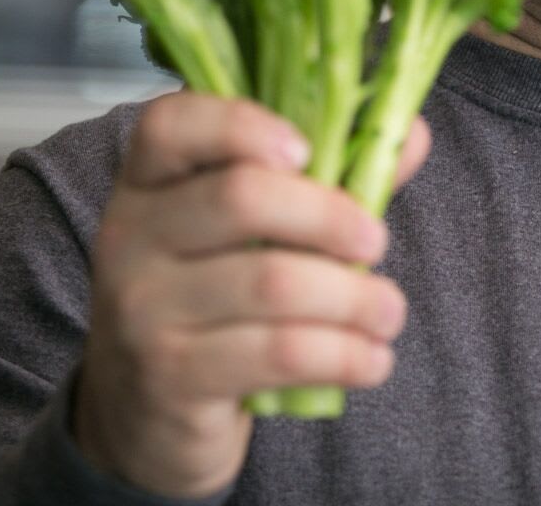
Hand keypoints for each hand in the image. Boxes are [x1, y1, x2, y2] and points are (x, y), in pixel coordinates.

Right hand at [72, 91, 431, 496]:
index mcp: (146, 181)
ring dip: (353, 298)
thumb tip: (410, 133)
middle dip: (330, 218)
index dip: (242, 125)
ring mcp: (142, 309)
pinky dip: (341, 354)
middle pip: (241, 198)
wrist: (146, 416)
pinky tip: (371, 359)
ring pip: (272, 283)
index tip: (308, 150)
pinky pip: (277, 353)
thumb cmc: (212, 302)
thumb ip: (326, 179)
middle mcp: (129, 236)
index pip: (171, 124)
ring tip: (389, 312)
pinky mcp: (170, 376)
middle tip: (377, 242)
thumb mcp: (248, 236)